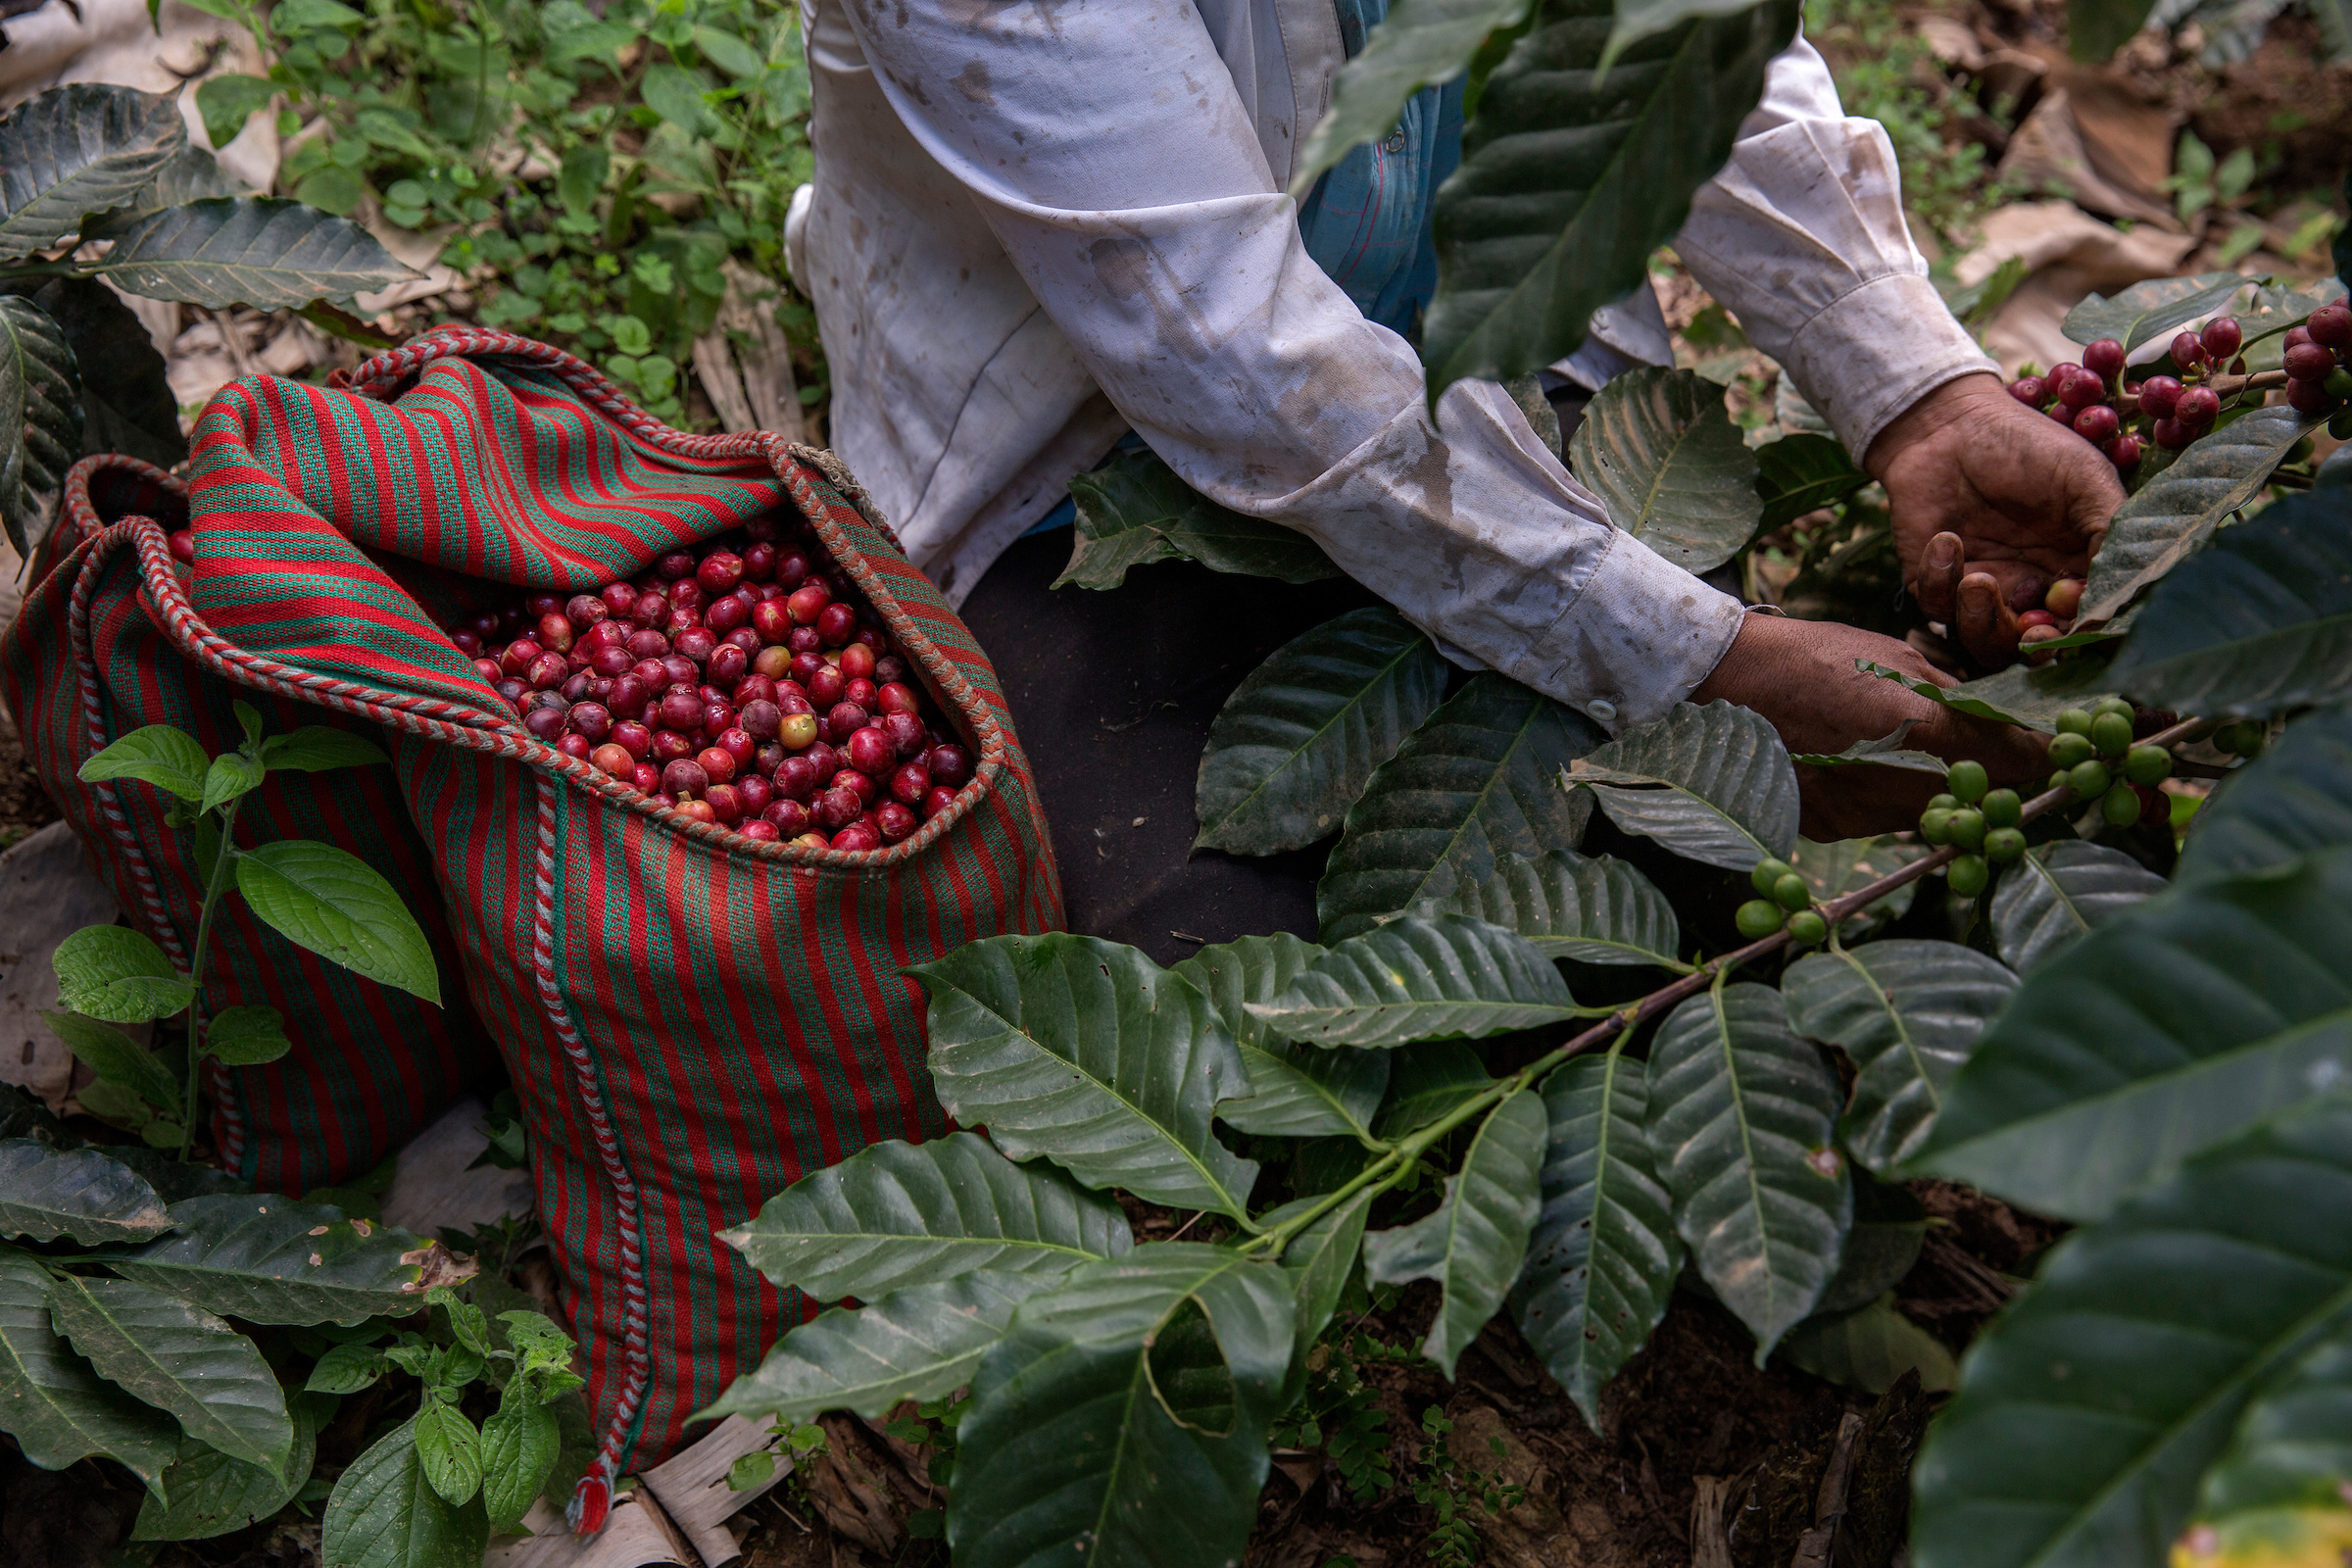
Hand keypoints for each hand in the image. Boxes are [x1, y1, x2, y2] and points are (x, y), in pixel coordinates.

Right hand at [1690, 612, 2048, 839]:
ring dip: (1941, 794)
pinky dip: (1888, 801)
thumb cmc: (1817, 655)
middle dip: (1994, 779)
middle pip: (1983, 800)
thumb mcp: (1901, 659)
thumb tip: (2008, 723)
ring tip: (1916, 757)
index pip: (2023, 763)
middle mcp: (1902, 786)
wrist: (1725, 683)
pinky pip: (1883, 821)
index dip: (2043, 755)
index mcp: (1928, 732)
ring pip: (1933, 816)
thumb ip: (1960, 698)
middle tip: (1989, 754)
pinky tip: (1863, 769)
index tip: (2046, 746)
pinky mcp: (1834, 828)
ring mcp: (1866, 815)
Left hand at [1866, 373, 2123, 666]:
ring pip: (1984, 640)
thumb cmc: (2026, 445)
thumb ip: (2109, 532)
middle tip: (2030, 634)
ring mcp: (1984, 589)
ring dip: (1981, 620)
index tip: (2073, 616)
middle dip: (2033, 645)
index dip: (2082, 630)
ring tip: (1977, 580)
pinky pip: (1937, 607)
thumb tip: (2121, 594)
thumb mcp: (2085, 479)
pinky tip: (1944, 539)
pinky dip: (1940, 580)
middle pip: (2035, 646)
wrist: (1948, 424)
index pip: (2086, 620)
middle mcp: (2033, 588)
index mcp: (2078, 568)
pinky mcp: (1936, 583)